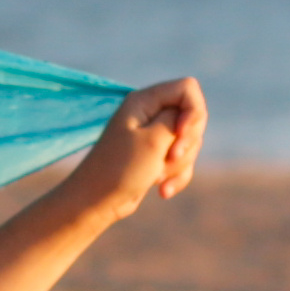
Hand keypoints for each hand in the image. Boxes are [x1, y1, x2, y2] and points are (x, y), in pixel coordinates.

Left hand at [77, 76, 206, 217]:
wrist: (96, 201)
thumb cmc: (120, 169)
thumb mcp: (154, 141)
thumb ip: (178, 119)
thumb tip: (192, 113)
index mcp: (144, 100)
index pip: (187, 89)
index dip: (192, 112)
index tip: (180, 135)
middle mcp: (149, 113)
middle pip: (192, 118)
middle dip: (186, 144)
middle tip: (168, 158)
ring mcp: (154, 135)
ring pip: (190, 143)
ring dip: (178, 165)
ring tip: (155, 176)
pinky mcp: (157, 156)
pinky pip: (182, 162)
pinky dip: (176, 177)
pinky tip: (162, 192)